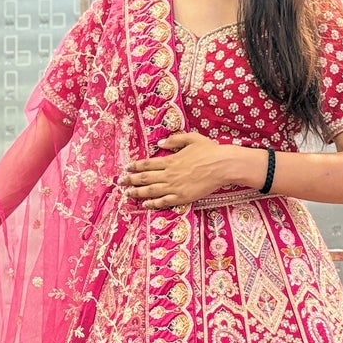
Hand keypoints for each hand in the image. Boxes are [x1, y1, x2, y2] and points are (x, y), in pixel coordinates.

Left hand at [120, 131, 240, 208]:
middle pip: (145, 178)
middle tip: (120, 182)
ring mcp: (174, 187)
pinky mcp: (181, 197)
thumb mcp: (192, 138)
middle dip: (130, 180)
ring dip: (137, 192)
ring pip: (150, 191)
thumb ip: (175, 139)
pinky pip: (163, 202)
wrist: (222, 166)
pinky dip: (152, 203)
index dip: (135, 166)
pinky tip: (144, 204)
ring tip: (127, 193)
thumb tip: (160, 142)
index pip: (147, 164)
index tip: (126, 167)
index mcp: (170, 160)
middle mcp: (169, 174)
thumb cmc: (210, 150)